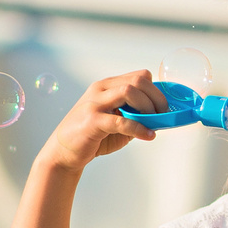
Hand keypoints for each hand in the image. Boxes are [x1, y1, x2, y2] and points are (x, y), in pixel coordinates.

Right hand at [40, 71, 168, 170]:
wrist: (63, 151)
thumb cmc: (92, 136)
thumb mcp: (118, 123)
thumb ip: (136, 117)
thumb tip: (161, 118)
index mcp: (107, 86)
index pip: (139, 76)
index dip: (156, 90)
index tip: (164, 107)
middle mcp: (100, 90)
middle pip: (137, 81)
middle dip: (157, 97)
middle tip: (163, 115)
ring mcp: (95, 103)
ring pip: (129, 91)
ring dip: (148, 107)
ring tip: (154, 123)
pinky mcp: (92, 121)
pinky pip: (121, 121)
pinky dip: (139, 128)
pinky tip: (148, 136)